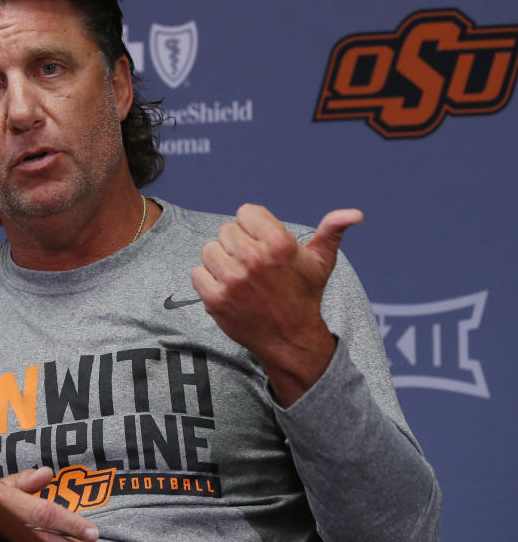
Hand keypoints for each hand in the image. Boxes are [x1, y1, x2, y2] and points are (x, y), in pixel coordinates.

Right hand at [0, 467, 99, 540]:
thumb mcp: (3, 484)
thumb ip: (26, 480)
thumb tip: (48, 472)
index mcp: (6, 502)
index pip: (44, 514)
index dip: (70, 523)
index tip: (92, 531)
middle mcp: (4, 521)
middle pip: (43, 538)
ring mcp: (3, 533)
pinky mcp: (5, 539)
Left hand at [190, 204, 363, 406]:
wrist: (291, 339)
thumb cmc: (304, 295)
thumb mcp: (322, 261)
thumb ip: (332, 231)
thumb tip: (354, 214)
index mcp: (280, 243)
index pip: (245, 212)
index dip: (253, 226)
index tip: (262, 243)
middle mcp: (254, 258)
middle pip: (225, 230)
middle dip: (237, 244)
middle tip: (252, 264)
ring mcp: (233, 280)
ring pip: (209, 250)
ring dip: (220, 262)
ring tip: (239, 277)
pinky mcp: (215, 299)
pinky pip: (196, 273)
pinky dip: (207, 281)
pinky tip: (227, 289)